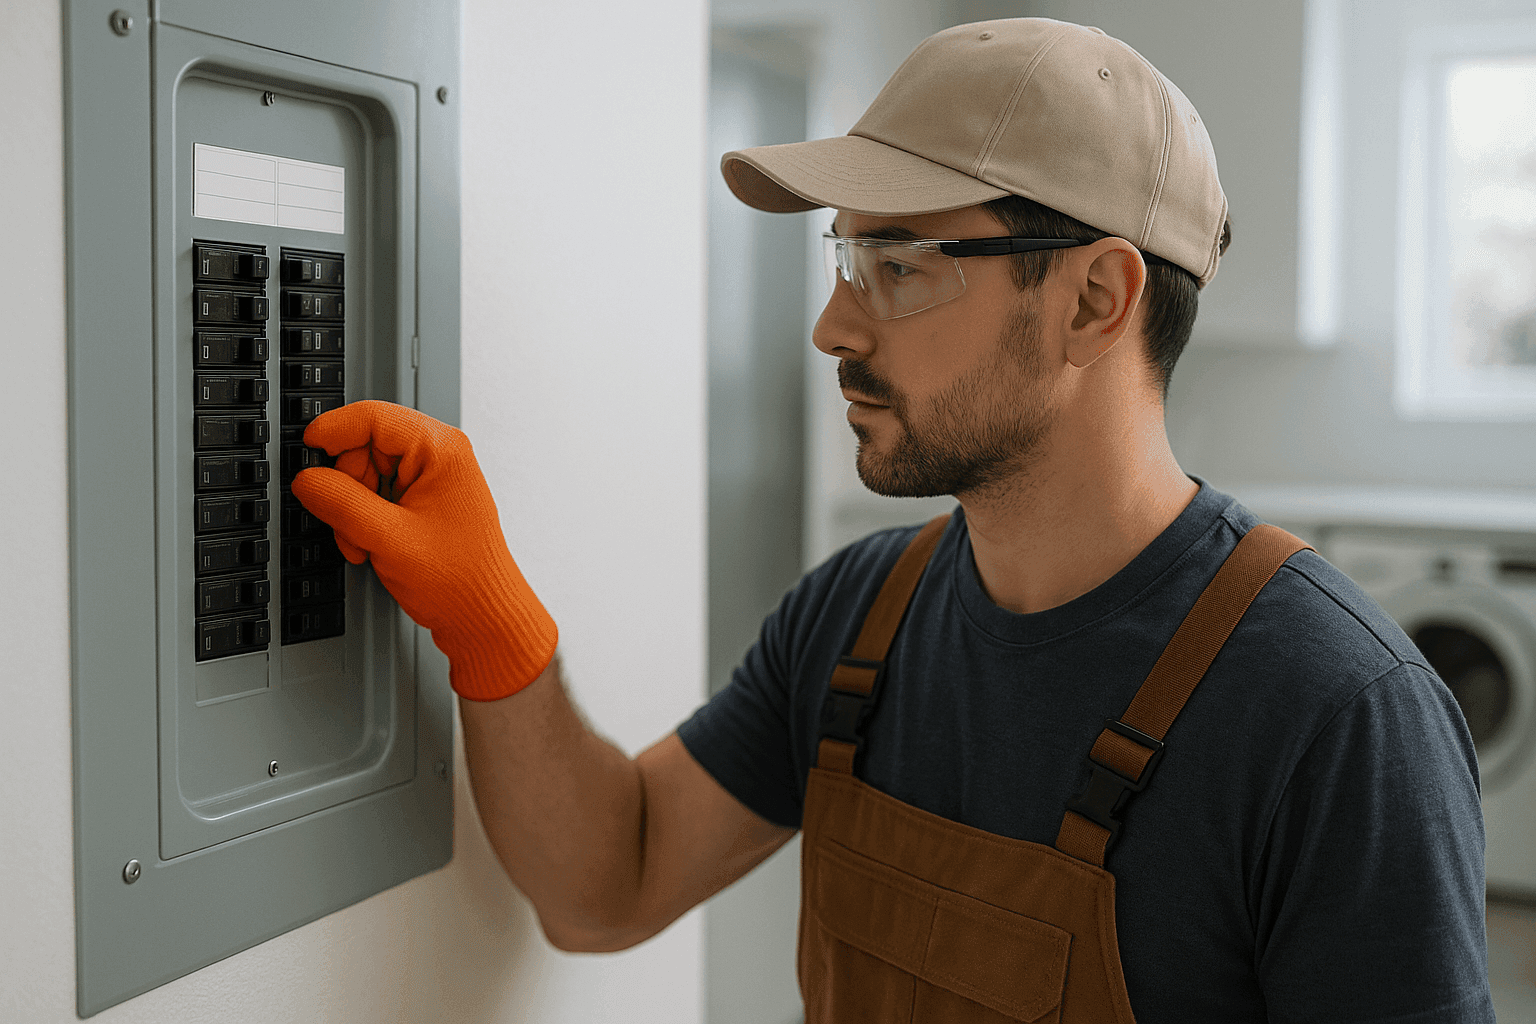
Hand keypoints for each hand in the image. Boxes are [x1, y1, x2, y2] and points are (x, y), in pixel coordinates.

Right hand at [290, 400, 556, 699]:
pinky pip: (376, 494)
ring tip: (368, 544)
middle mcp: (440, 455)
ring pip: (364, 473)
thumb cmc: (458, 580)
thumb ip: (340, 502)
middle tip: (350, 523)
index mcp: (441, 449)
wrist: (482, 617)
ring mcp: (432, 477)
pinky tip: (373, 546)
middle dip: (346, 487)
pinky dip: (364, 520)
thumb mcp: (386, 538)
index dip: (332, 432)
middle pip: (363, 445)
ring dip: (352, 510)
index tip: (307, 451)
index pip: (372, 415)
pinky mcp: (423, 499)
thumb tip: (306, 479)